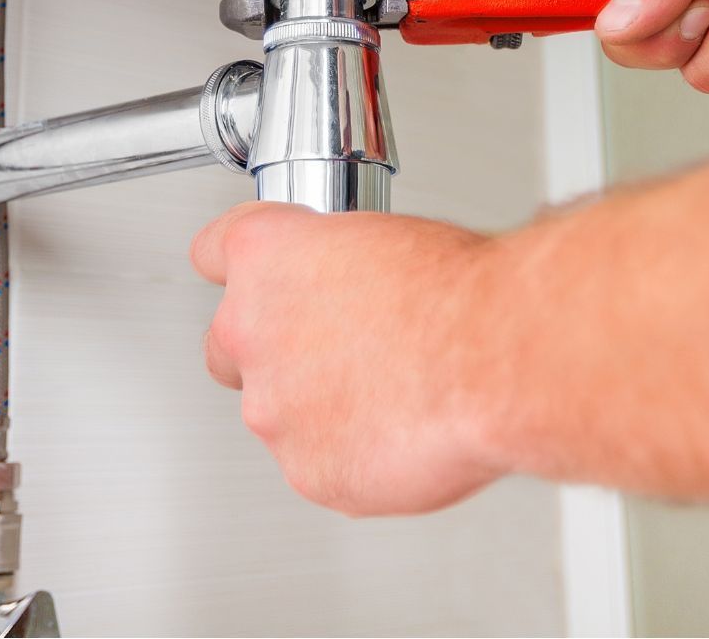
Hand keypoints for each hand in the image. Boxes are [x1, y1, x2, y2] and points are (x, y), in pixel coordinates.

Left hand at [191, 202, 502, 515]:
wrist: (495, 358)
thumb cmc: (458, 292)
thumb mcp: (390, 239)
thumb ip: (341, 267)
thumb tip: (351, 285)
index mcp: (265, 255)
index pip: (213, 252)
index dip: (247, 269)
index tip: (263, 278)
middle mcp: (250, 330)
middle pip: (227, 345)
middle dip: (269, 350)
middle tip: (333, 350)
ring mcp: (273, 408)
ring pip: (275, 412)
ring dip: (318, 406)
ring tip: (392, 393)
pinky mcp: (308, 470)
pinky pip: (318, 463)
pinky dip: (352, 454)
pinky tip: (401, 431)